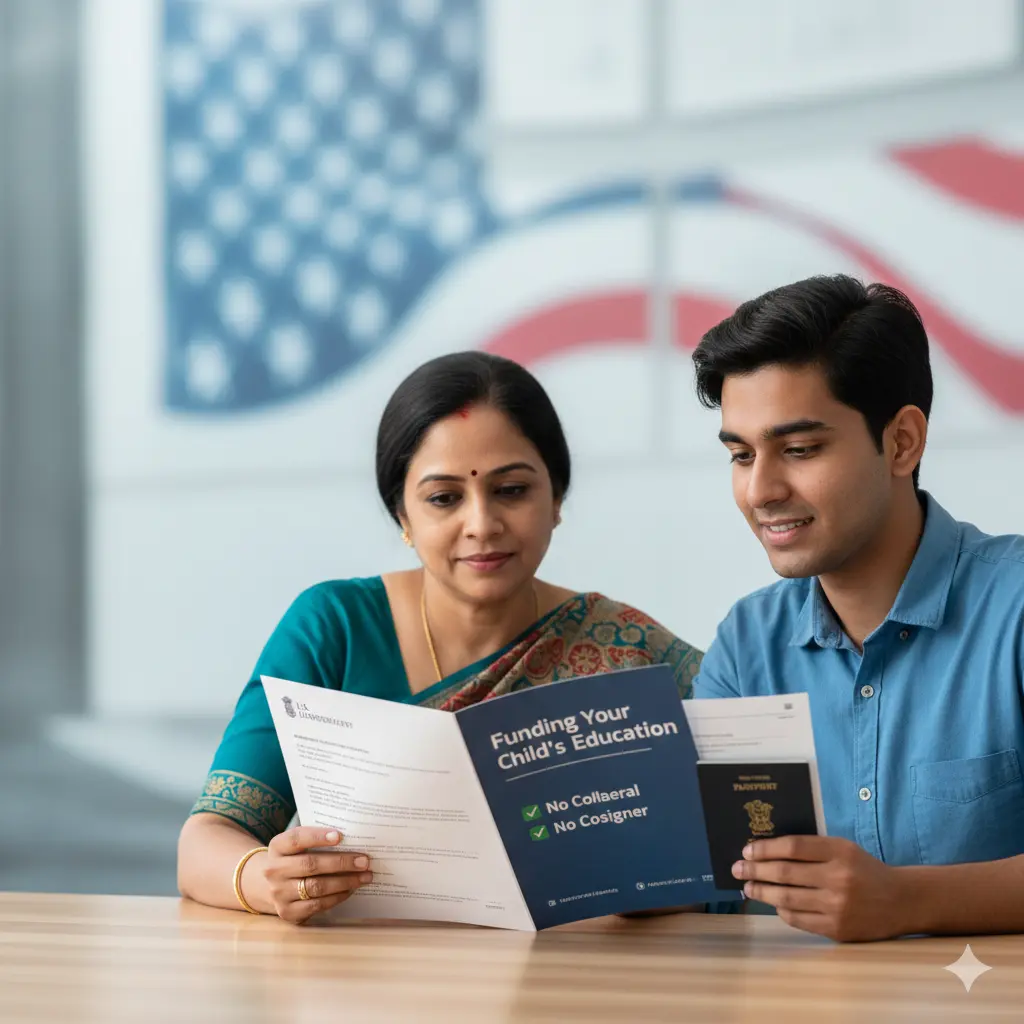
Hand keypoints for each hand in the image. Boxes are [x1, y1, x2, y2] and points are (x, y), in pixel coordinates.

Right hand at [253, 826, 373, 924]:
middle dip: (341, 862)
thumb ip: (317, 841)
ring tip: (364, 876)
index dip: (317, 836)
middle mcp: (274, 870)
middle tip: (364, 861)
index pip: (296, 839)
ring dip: (345, 882)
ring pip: (316, 886)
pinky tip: (350, 890)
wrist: (271, 886)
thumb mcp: (297, 847)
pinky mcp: (288, 912)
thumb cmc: (294, 860)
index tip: (340, 836)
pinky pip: (317, 905)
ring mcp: (279, 893)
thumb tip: (352, 840)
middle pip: (310, 864)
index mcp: (277, 847)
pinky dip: (337, 897)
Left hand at [731, 835, 906, 941]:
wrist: (901, 901)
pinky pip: (798, 920)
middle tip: (737, 868)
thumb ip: (811, 848)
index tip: (747, 850)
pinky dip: (781, 910)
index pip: (792, 847)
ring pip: (787, 899)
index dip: (766, 848)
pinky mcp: (837, 930)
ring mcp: (837, 907)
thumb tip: (767, 851)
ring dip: (761, 892)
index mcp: (839, 852)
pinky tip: (773, 903)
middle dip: (755, 870)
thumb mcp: (842, 848)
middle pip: (785, 873)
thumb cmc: (864, 869)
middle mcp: (838, 879)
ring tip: (748, 886)